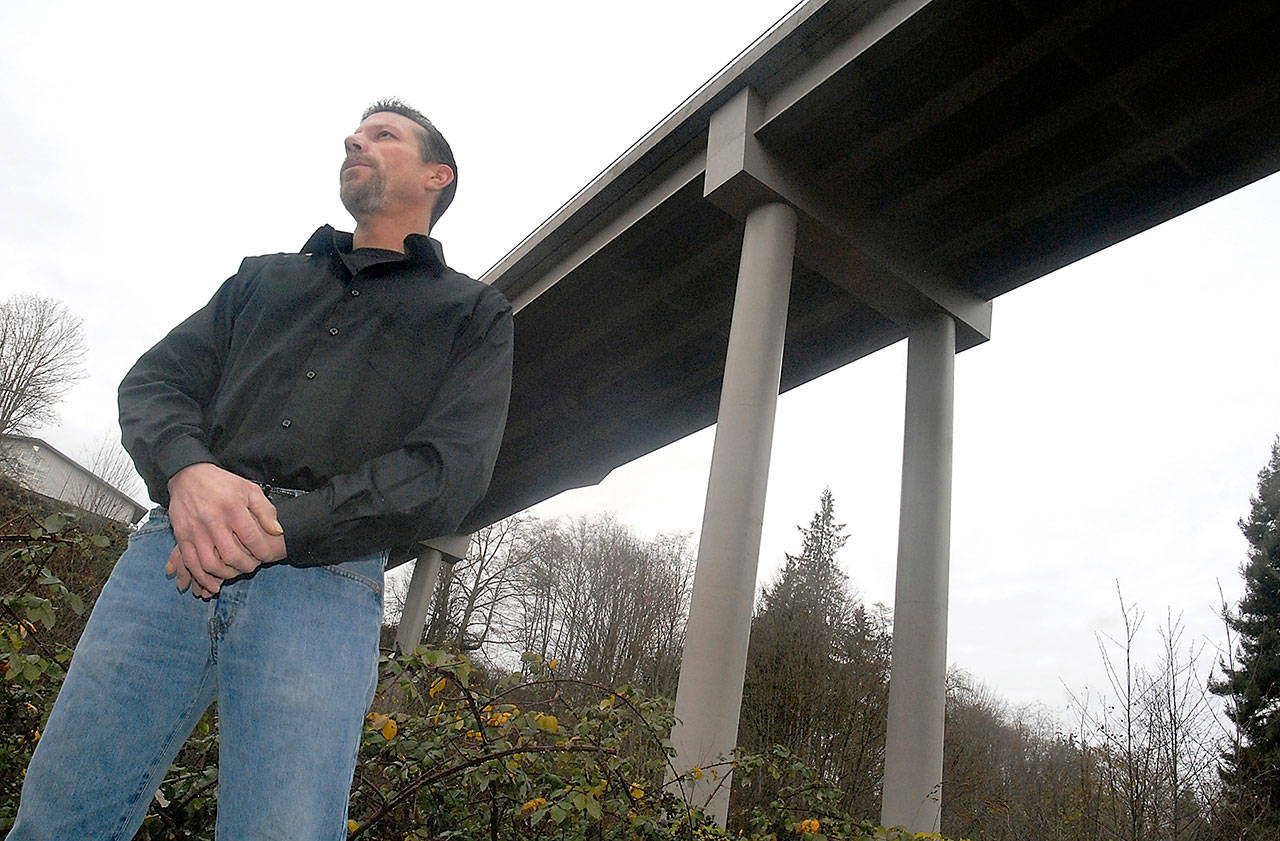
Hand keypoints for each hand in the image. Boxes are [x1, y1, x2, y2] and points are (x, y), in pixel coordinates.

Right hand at [165, 463, 287, 596]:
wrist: (189, 475)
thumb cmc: (222, 483)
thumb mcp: (250, 490)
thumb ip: (265, 511)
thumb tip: (277, 531)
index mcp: (233, 509)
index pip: (252, 539)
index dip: (262, 552)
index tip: (266, 556)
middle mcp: (213, 521)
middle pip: (232, 555)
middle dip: (246, 567)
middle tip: (252, 566)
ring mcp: (195, 530)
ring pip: (210, 564)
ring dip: (226, 575)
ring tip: (235, 572)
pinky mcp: (181, 536)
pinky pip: (190, 563)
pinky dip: (202, 577)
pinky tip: (213, 583)